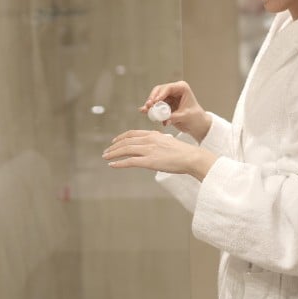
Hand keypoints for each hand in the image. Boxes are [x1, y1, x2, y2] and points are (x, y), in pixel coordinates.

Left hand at [103, 129, 217, 179]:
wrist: (191, 157)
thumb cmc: (183, 152)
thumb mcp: (168, 142)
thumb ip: (158, 143)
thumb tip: (152, 149)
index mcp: (154, 134)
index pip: (133, 134)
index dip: (121, 137)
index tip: (115, 141)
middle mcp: (149, 140)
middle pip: (126, 141)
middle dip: (114, 147)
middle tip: (106, 151)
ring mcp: (149, 150)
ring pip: (126, 150)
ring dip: (113, 154)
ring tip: (106, 157)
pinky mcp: (149, 161)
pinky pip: (130, 161)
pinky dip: (119, 163)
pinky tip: (113, 165)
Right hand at [139, 80, 211, 141]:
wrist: (197, 125)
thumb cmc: (196, 118)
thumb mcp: (186, 116)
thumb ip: (175, 117)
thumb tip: (164, 119)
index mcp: (182, 88)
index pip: (169, 88)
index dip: (160, 94)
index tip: (155, 101)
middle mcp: (174, 90)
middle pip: (159, 91)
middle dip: (152, 98)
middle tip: (148, 106)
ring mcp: (169, 97)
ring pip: (155, 98)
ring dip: (150, 105)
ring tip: (146, 111)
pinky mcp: (165, 105)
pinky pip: (156, 106)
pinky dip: (151, 109)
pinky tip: (144, 112)